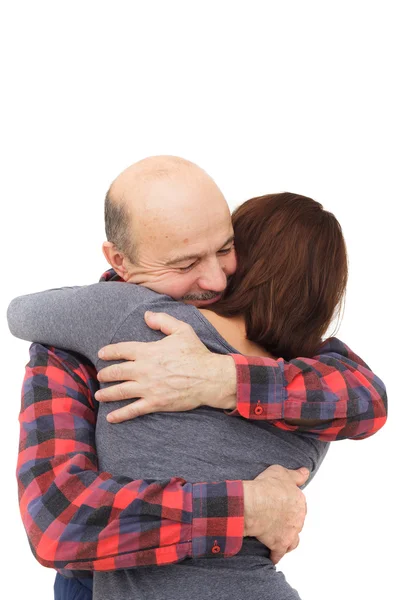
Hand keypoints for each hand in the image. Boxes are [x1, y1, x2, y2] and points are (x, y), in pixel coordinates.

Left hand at [95, 311, 236, 422]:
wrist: (209, 377)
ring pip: (120, 391)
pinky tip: (110, 417)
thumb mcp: (182, 330)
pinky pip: (133, 410)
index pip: (122, 350)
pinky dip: (120, 414)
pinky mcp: (155, 403)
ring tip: (99, 395)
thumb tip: (146, 315)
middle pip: (117, 372)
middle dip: (105, 374)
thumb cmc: (196, 353)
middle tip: (100, 375)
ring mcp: (148, 388)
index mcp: (148, 351)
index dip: (109, 351)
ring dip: (107, 394)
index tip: (101, 354)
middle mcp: (144, 369)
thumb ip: (162, 321)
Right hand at [242, 465, 308, 563]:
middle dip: (289, 521)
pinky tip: (272, 554)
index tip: (283, 504)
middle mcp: (298, 519)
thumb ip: (295, 475)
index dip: (290, 504)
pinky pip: (279, 554)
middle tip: (278, 518)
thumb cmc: (266, 487)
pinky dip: (275, 554)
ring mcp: (290, 533)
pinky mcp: (280, 544)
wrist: (254, 504)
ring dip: (288, 540)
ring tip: (281, 538)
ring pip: (294, 541)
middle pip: (297, 522)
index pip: (299, 505)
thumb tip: (305, 473)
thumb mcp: (281, 472)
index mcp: (300, 501)